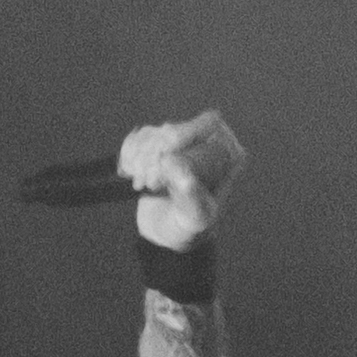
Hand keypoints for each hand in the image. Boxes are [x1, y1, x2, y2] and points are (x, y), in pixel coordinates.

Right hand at [118, 110, 246, 250]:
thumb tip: (183, 176)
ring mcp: (179, 141)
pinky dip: (129, 156)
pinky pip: (138, 138)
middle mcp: (204, 141)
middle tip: (151, 184)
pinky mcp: (157, 144)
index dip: (184, 132)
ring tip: (142, 187)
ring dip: (140, 160)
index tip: (165, 158)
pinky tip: (129, 174)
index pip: (207, 124)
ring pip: (153, 134)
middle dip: (155, 156)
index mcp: (227, 153)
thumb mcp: (196, 217)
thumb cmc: (191, 227)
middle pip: (174, 129)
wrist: (169, 233)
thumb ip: (192, 198)